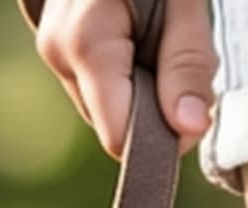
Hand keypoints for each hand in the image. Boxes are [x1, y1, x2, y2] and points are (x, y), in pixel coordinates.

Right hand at [31, 0, 218, 158]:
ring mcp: (51, 48)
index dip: (162, 136)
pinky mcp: (56, 45)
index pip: (120, 136)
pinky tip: (138, 33)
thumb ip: (187, 63)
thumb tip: (188, 129)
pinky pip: (98, 86)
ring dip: (142, 87)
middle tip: (178, 48)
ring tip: (156, 31)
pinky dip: (128, 72)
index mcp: (86, 41)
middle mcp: (57, 50)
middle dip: (155, 104)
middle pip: (115, 124)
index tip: (195, 111)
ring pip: (107, 107)